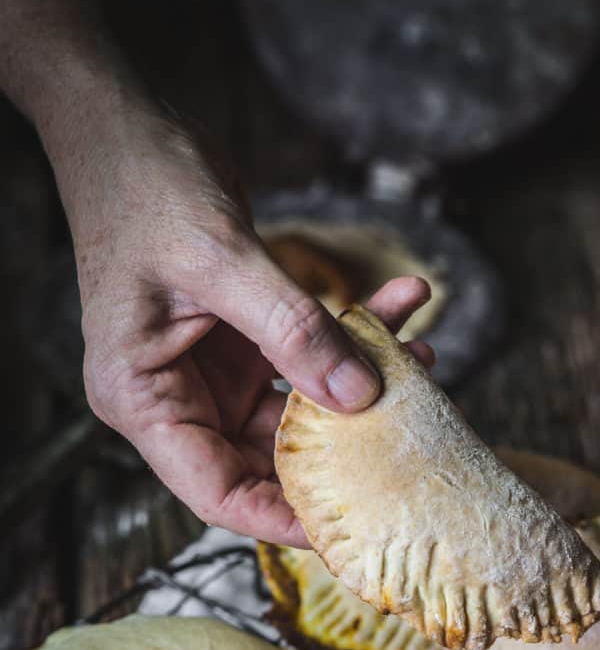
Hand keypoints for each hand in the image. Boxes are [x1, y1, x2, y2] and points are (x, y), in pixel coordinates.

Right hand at [73, 112, 431, 545]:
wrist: (129, 126)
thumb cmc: (144, 188)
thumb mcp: (221, 261)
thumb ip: (292, 331)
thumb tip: (360, 395)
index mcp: (144, 400)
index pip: (218, 492)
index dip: (284, 518)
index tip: (351, 523)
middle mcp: (178, 395)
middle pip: (268, 458)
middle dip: (342, 445)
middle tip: (407, 437)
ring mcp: (213, 370)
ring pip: (300, 406)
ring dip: (360, 382)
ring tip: (419, 356)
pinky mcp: (244, 339)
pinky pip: (307, 354)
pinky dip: (353, 333)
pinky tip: (402, 306)